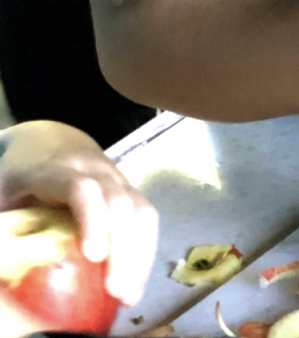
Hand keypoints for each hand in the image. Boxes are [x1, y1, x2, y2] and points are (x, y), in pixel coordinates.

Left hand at [0, 121, 157, 304]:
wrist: (50, 142)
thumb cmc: (21, 172)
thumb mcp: (3, 190)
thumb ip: (6, 221)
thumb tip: (3, 264)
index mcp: (60, 169)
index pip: (84, 189)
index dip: (93, 219)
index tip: (94, 256)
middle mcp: (98, 172)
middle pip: (121, 204)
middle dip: (124, 249)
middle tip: (117, 291)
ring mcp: (119, 181)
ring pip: (142, 212)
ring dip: (140, 255)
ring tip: (130, 295)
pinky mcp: (130, 193)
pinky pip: (147, 220)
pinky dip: (144, 253)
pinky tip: (135, 282)